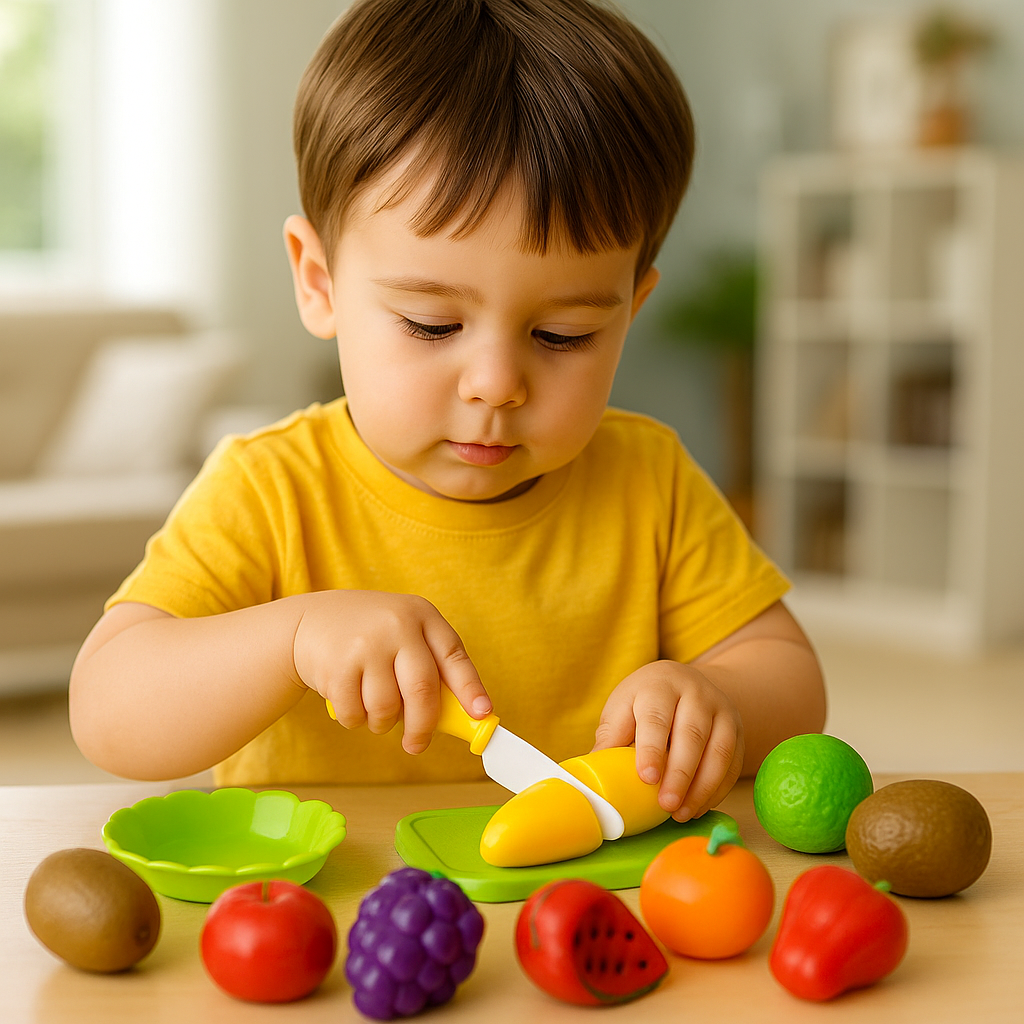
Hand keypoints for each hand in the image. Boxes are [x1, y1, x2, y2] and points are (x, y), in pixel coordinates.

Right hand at [291, 590, 489, 753]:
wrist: (310, 622)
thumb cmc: (370, 636)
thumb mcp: (403, 632)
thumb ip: (429, 664)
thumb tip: (463, 716)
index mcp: (422, 615)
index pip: (454, 656)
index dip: (471, 688)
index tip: (482, 714)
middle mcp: (397, 625)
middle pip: (422, 690)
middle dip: (422, 726)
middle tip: (417, 744)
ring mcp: (366, 644)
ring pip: (387, 709)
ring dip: (383, 723)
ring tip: (375, 709)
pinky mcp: (337, 666)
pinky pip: (356, 714)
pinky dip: (356, 720)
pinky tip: (351, 701)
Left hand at [592, 660, 743, 821]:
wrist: (684, 682)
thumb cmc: (645, 700)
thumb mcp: (622, 708)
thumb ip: (610, 738)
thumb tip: (591, 778)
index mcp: (659, 685)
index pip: (656, 718)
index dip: (652, 749)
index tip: (647, 778)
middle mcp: (695, 693)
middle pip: (691, 735)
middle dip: (680, 774)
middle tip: (665, 805)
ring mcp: (720, 710)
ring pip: (718, 751)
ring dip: (701, 787)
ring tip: (680, 813)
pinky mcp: (737, 729)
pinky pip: (733, 763)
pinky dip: (717, 789)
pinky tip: (698, 806)